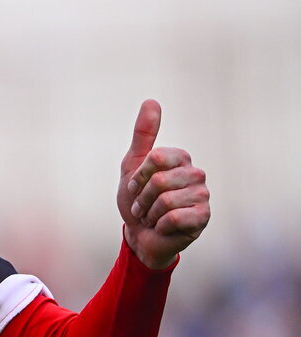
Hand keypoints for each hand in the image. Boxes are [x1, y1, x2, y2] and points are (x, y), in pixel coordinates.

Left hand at [118, 100, 209, 268]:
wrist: (140, 235)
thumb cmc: (136, 200)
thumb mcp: (132, 165)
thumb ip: (143, 134)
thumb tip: (151, 101)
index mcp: (180, 158)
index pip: (156, 157)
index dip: (138, 176)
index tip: (137, 185)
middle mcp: (196, 173)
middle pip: (159, 181)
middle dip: (142, 198)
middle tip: (143, 206)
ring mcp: (202, 195)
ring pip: (165, 200)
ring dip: (149, 213)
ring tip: (152, 217)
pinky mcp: (203, 217)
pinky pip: (174, 217)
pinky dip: (160, 226)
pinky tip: (164, 227)